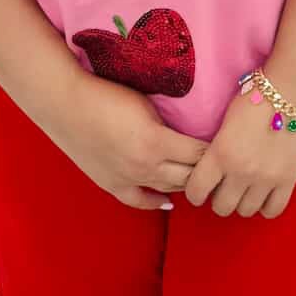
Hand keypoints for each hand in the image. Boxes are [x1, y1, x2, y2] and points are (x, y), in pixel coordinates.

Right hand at [42, 70, 207, 211]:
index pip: (199, 154)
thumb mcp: (146, 103)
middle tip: (220, 165)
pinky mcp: (112, 184)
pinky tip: (168, 201)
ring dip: (186, 184)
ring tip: (202, 179)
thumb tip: (188, 132)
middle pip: (188, 176)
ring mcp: (128, 179)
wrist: (67, 104)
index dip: (215, 151)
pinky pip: (139, 201)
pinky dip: (156, 202)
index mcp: (156, 142)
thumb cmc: (107, 93)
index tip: (228, 146)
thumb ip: (168, 122)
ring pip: (168, 189)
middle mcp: (146, 166)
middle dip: (206, 171)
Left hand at [185, 80, 295, 219]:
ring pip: (245, 211)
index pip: (196, 192)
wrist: (293, 87)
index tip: (200, 186)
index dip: (195, 191)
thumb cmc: (257, 94)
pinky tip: (264, 191)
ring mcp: (266, 179)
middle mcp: (241, 171)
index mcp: (221, 153)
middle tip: (224, 184)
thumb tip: (211, 166)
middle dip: (219, 197)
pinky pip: (273, 210)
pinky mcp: (289, 179)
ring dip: (242, 201)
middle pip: (221, 207)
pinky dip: (266, 205)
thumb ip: (218, 148)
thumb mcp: (226, 120)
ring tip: (246, 186)